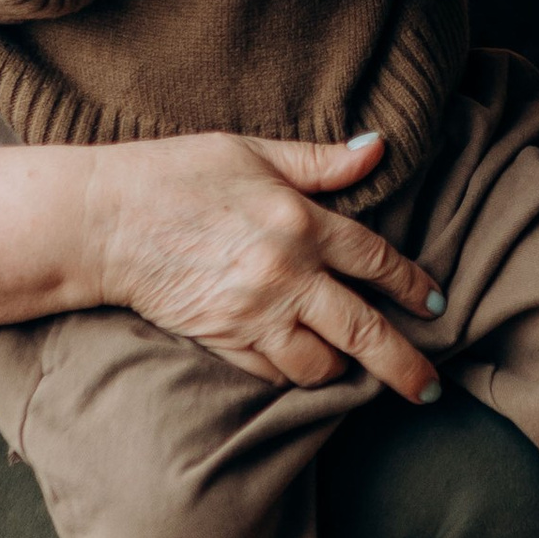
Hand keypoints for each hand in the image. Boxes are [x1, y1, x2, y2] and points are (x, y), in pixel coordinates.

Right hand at [81, 127, 439, 397]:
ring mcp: (253, 314)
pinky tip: (302, 366)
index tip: (437, 306)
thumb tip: (378, 148)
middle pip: (364, 330)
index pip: (377, 259)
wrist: (101, 220)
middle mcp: (286, 275)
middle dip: (404, 365)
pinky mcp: (222, 340)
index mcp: (301, 221)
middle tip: (429, 389)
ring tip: (352, 370)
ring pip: (319, 364)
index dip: (413, 284)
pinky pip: (272, 373)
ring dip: (341, 370)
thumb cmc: (174, 174)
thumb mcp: (251, 152)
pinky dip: (291, 373)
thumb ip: (319, 161)